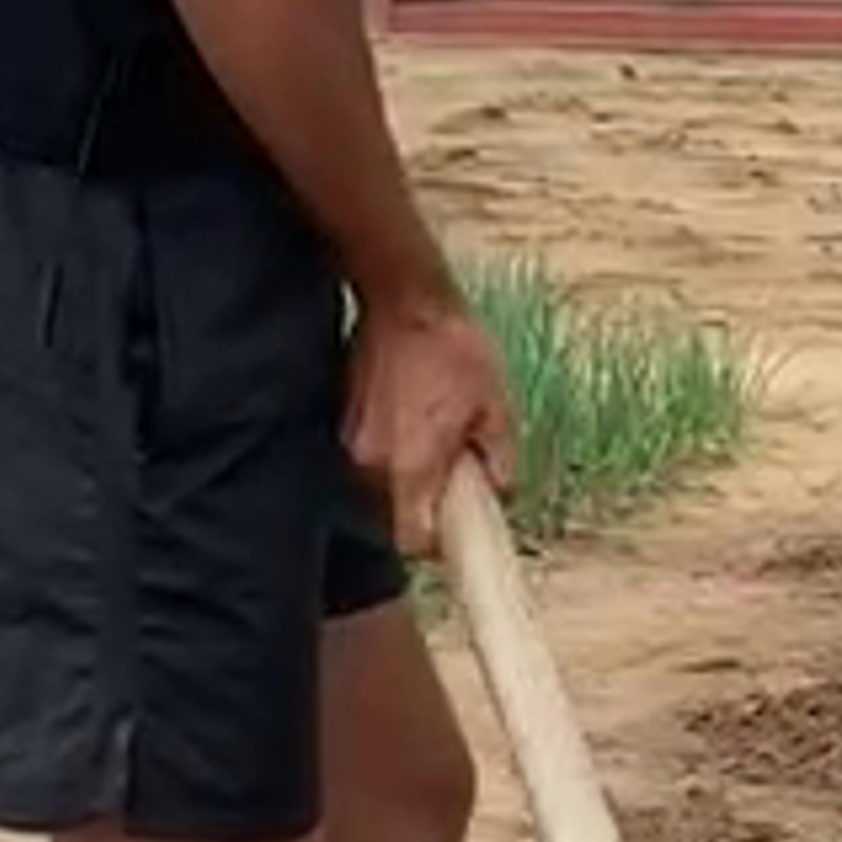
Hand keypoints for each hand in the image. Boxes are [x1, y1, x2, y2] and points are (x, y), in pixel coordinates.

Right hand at [343, 290, 516, 562]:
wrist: (403, 297)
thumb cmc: (454, 348)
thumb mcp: (496, 405)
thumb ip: (500, 459)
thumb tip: (501, 493)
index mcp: (412, 467)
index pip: (412, 541)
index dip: (435, 543)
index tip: (453, 526)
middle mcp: (371, 464)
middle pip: (392, 517)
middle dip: (422, 505)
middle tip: (451, 472)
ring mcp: (349, 443)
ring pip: (377, 487)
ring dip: (403, 476)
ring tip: (430, 433)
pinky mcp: (340, 421)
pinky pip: (364, 457)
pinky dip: (386, 450)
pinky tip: (409, 414)